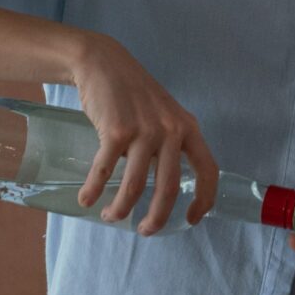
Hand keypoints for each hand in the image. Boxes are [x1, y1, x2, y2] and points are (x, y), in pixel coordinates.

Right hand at [67, 32, 218, 234]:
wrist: (103, 63)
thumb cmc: (133, 93)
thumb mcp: (163, 114)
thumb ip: (168, 145)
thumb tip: (161, 187)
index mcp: (187, 128)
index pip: (208, 169)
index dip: (204, 199)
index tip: (190, 220)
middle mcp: (170, 130)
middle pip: (169, 187)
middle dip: (156, 217)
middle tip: (145, 231)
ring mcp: (144, 130)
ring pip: (136, 185)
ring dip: (121, 208)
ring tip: (110, 217)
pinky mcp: (116, 130)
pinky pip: (106, 170)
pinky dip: (94, 189)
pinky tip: (86, 200)